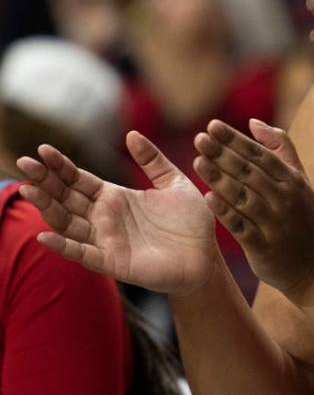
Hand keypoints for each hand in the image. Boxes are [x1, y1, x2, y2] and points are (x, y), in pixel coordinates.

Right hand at [16, 133, 217, 294]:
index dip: (61, 166)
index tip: (43, 149)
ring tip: (28, 190)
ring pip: (68, 223)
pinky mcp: (113, 261)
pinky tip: (44, 235)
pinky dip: (63, 246)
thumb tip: (131, 134)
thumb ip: (153, 160)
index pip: (79, 179)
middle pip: (66, 198)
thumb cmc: (190, 221)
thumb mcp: (174, 182)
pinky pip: (83, 254)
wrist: (206, 256)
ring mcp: (106, 240)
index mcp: (115, 197)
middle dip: (45, 181)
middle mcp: (104, 218)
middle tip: (24, 163)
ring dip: (47, 208)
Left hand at [193, 118, 313, 293]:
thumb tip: (252, 122)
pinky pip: (241, 226)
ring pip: (243, 197)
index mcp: (292, 180)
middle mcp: (284, 198)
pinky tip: (207, 198)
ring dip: (219, 178)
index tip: (213, 125)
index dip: (235, 139)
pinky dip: (225, 212)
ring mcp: (274, 223)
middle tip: (199, 138)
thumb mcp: (298, 180)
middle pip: (249, 172)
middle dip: (223, 154)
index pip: (260, 154)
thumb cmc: (300, 217)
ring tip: (197, 162)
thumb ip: (280, 148)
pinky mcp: (264, 246)